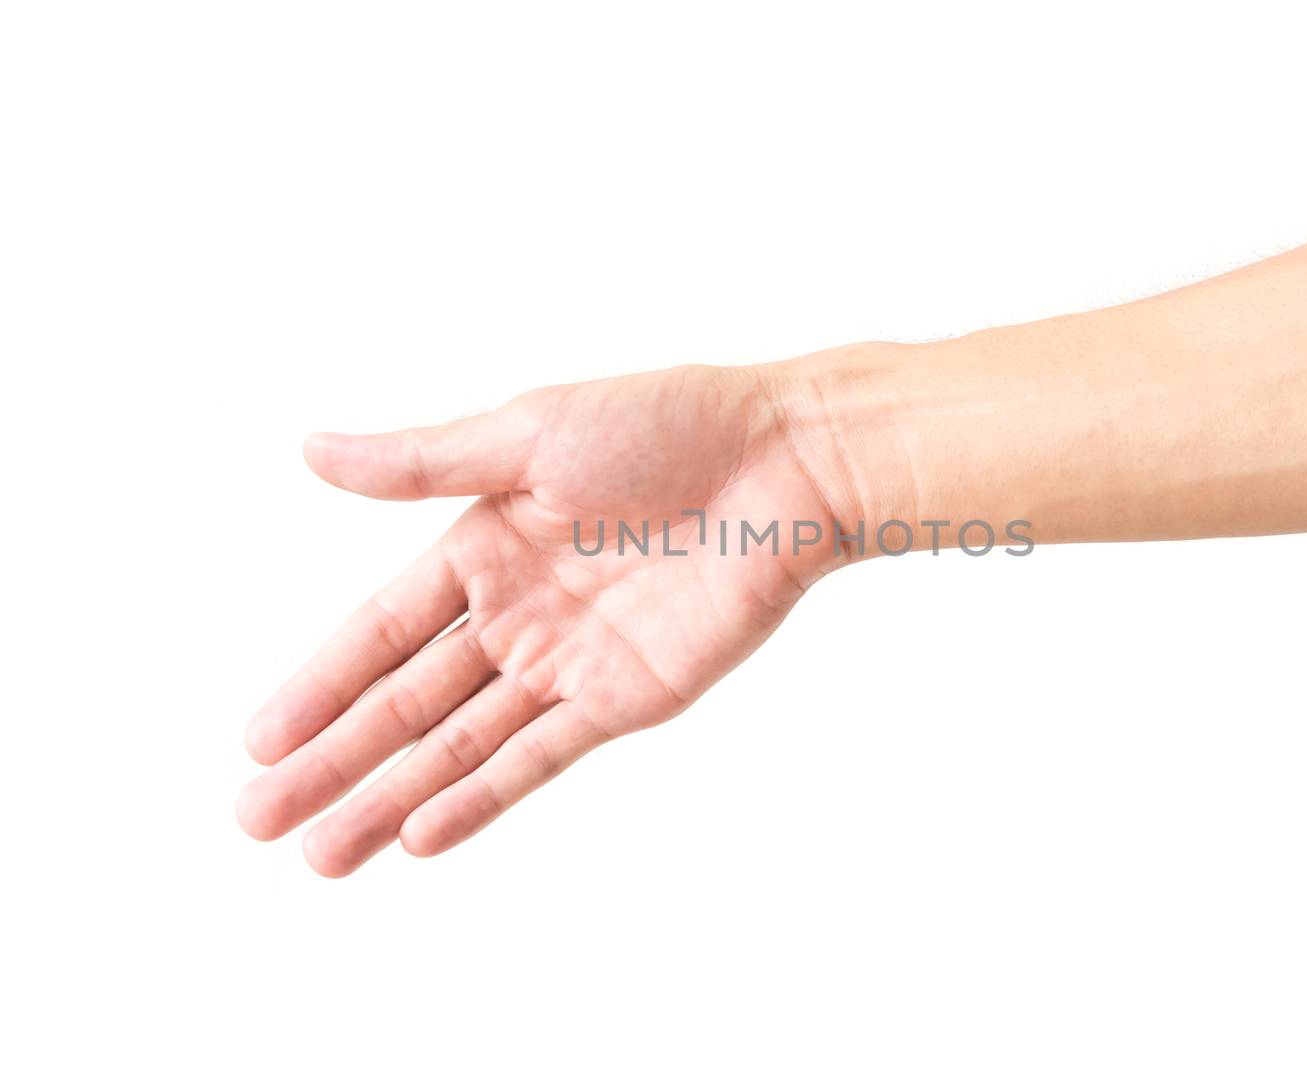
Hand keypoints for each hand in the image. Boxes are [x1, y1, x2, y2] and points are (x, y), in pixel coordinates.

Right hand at [237, 362, 845, 874]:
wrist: (786, 465)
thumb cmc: (668, 426)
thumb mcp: (530, 434)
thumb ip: (422, 464)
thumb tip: (310, 450)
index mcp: (483, 545)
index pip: (380, 632)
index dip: (318, 686)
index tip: (257, 743)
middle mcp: (516, 611)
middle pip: (407, 701)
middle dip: (333, 761)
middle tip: (255, 821)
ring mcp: (569, 661)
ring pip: (461, 744)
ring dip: (390, 797)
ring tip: (319, 855)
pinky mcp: (627, 698)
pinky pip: (540, 756)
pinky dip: (480, 797)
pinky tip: (419, 836)